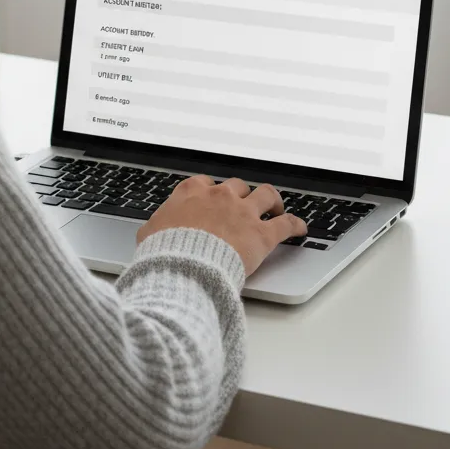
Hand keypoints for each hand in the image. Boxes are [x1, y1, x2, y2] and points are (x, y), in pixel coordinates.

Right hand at [137, 177, 306, 276]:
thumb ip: (156, 227)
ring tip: (275, 207)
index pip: (205, 183)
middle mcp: (220, 196)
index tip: (213, 200)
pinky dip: (295, 225)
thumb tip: (151, 233)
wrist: (183, 265)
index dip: (211, 192)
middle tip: (245, 204)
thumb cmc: (164, 251)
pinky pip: (285, 224)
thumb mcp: (149, 234)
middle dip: (242, 194)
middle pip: (237, 186)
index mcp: (192, 192)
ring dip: (272, 201)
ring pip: (266, 195)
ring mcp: (242, 212)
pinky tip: (300, 229)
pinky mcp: (261, 234)